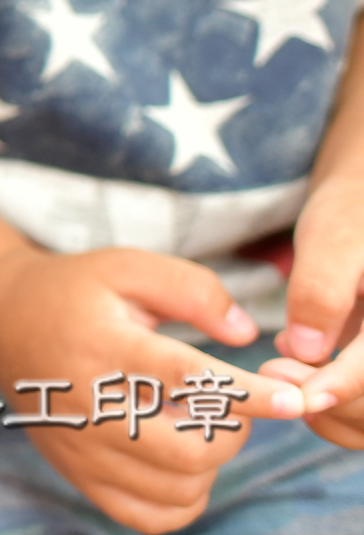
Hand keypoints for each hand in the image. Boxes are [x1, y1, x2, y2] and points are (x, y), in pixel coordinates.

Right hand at [0, 247, 301, 530]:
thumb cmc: (73, 292)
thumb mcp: (125, 267)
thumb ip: (191, 289)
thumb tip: (242, 334)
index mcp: (103, 345)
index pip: (185, 379)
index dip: (246, 394)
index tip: (289, 400)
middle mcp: (87, 404)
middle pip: (189, 451)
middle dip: (233, 432)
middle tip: (229, 406)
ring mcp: (81, 447)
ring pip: (177, 488)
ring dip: (210, 464)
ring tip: (198, 427)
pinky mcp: (79, 474)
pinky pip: (150, 517)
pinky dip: (183, 500)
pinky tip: (180, 464)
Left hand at [257, 175, 363, 444]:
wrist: (363, 213)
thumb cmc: (351, 219)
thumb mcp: (334, 242)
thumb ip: (322, 292)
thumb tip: (306, 351)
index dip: (341, 387)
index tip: (295, 393)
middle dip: (328, 398)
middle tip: (273, 371)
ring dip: (327, 412)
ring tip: (281, 371)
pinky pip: (363, 415)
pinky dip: (331, 407)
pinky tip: (299, 370)